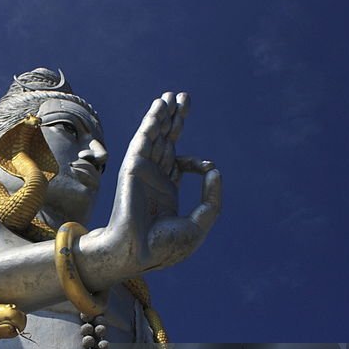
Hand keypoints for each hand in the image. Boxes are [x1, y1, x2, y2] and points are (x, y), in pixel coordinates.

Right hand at [101, 92, 220, 277]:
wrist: (138, 253)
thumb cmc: (164, 247)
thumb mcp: (199, 225)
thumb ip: (212, 200)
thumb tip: (215, 170)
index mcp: (165, 193)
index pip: (179, 164)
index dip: (196, 162)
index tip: (207, 168)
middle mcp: (153, 179)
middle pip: (165, 141)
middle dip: (175, 120)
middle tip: (183, 97)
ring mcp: (143, 172)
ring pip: (155, 136)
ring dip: (162, 115)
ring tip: (171, 95)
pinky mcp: (134, 167)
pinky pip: (144, 139)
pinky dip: (152, 122)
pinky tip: (160, 105)